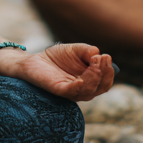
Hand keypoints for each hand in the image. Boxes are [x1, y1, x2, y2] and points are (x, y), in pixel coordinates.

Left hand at [0, 42, 115, 101]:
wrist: (35, 60)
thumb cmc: (57, 57)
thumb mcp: (75, 50)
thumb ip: (87, 51)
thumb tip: (97, 53)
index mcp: (90, 80)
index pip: (105, 81)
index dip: (108, 70)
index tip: (106, 56)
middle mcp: (83, 89)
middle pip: (100, 88)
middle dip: (104, 73)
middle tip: (102, 59)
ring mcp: (71, 91)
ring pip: (88, 91)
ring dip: (94, 78)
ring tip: (95, 63)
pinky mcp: (58, 90)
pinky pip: (70, 92)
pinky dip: (77, 87)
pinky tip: (81, 80)